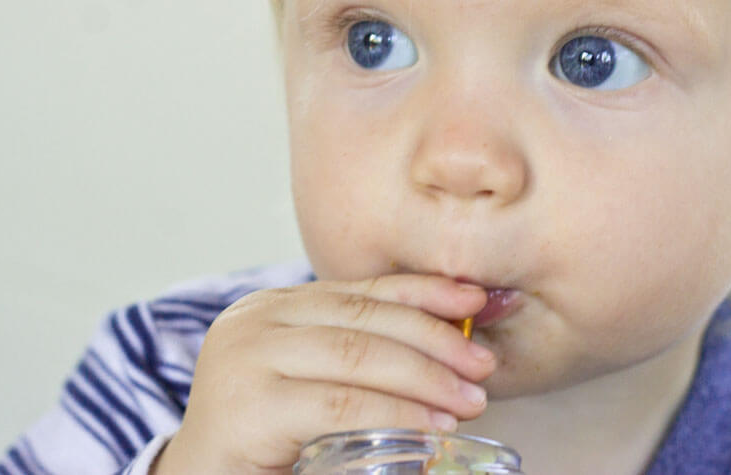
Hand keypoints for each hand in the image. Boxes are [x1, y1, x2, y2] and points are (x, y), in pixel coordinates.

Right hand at [151, 275, 494, 473]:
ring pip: (357, 355)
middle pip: (364, 318)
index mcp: (273, 306)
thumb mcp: (315, 382)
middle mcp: (256, 319)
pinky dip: (395, 412)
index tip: (479, 298)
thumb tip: (452, 351)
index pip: (362, 291)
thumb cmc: (265, 439)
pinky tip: (432, 426)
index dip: (425, 291)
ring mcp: (247, 356)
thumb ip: (359, 358)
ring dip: (425, 376)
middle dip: (435, 338)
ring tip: (469, 398)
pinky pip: (340, 404)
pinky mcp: (250, 404)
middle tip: (484, 364)